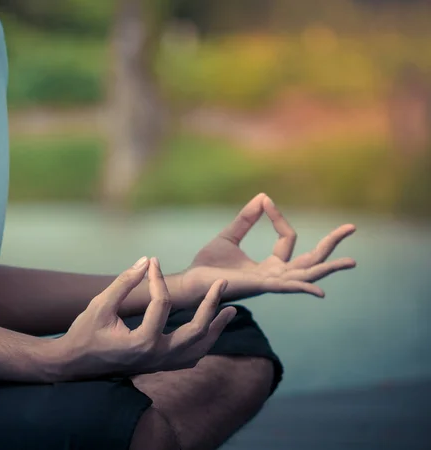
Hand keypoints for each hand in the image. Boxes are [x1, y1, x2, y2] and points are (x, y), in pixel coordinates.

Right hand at [53, 257, 236, 380]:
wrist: (74, 365)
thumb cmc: (84, 333)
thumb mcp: (100, 305)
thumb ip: (124, 283)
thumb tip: (145, 260)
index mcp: (142, 342)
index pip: (162, 304)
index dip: (157, 279)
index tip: (153, 261)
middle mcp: (157, 356)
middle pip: (197, 330)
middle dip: (211, 305)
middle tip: (222, 284)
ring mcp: (160, 364)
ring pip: (200, 348)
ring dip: (216, 327)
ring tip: (231, 309)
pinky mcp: (159, 366)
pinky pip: (190, 357)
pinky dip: (204, 343)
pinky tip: (210, 332)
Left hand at [181, 193, 356, 302]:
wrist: (191, 281)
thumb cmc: (207, 264)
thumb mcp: (229, 236)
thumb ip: (246, 219)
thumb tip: (263, 197)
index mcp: (269, 266)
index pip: (288, 239)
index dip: (279, 218)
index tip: (265, 202)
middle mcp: (275, 277)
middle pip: (311, 260)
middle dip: (331, 244)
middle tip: (352, 227)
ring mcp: (270, 284)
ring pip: (306, 275)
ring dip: (328, 268)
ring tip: (351, 261)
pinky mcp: (259, 288)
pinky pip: (285, 287)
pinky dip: (302, 287)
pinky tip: (319, 290)